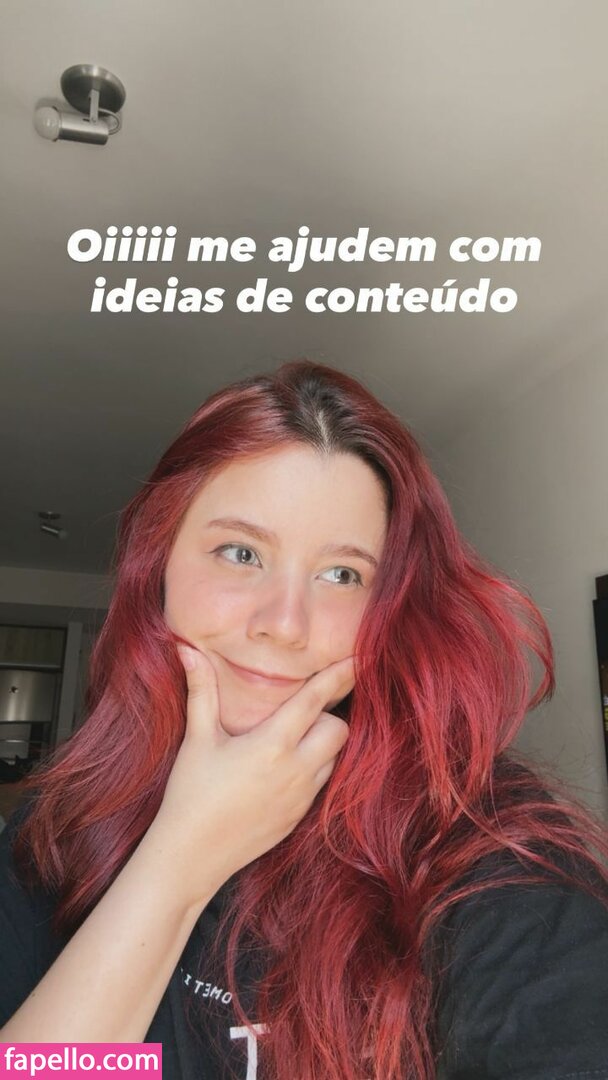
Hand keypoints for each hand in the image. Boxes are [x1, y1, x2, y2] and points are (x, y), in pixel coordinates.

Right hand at [150, 646, 353, 907]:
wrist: (190, 857)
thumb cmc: (190, 794)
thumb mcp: (197, 740)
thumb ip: (201, 691)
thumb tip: (187, 649)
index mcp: (272, 745)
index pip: (316, 701)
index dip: (338, 676)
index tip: (358, 658)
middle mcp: (295, 770)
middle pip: (338, 730)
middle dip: (326, 715)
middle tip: (298, 711)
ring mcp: (301, 797)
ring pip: (333, 757)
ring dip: (320, 743)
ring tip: (287, 739)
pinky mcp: (299, 817)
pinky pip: (321, 783)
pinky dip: (312, 768)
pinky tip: (282, 768)